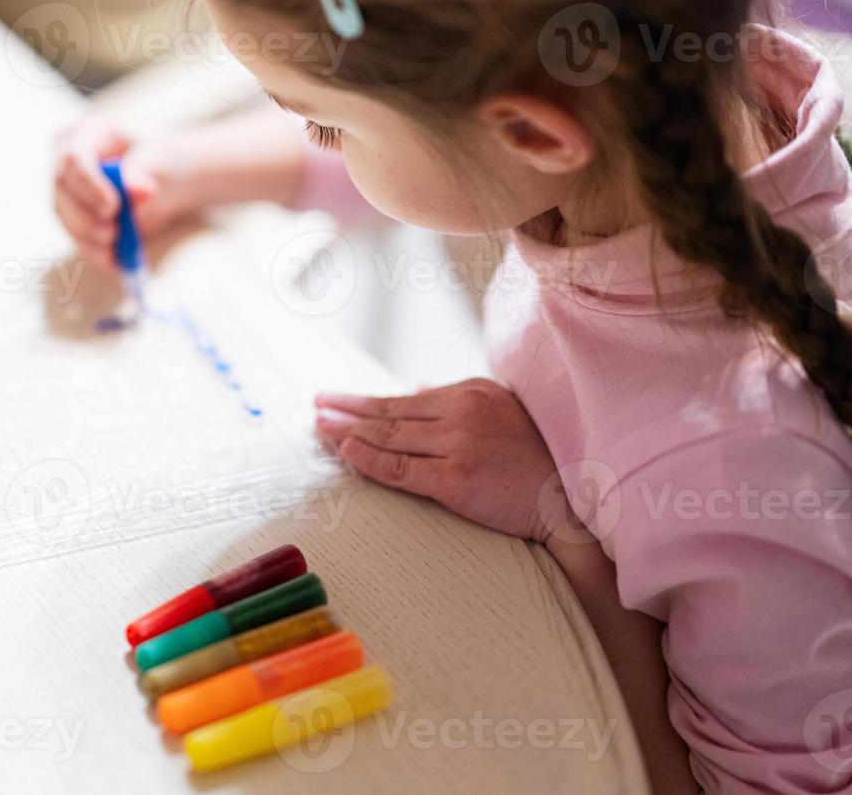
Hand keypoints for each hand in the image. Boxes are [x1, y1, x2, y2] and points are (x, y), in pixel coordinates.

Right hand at [52, 115, 189, 269]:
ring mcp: (64, 186)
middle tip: (114, 233)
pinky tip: (113, 259)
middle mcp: (66, 156)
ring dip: (89, 237)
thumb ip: (145, 171)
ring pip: (63, 215)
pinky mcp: (69, 214)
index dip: (89, 187)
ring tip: (117, 246)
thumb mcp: (161, 160)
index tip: (113, 209)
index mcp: (88, 132)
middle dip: (86, 217)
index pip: (74, 159)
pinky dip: (93, 250)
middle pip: (62, 188)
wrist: (166, 181)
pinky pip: (73, 235)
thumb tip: (136, 189)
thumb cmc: (161, 161)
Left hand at [315, 378, 572, 542]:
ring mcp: (458, 444)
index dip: (366, 401)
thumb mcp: (500, 413)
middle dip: (347, 410)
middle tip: (316, 406)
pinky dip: (370, 460)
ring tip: (320, 428)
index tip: (335, 399)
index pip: (405, 399)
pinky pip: (402, 469)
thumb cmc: (537, 460)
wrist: (571, 498)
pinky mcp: (456, 478)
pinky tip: (346, 452)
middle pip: (390, 412)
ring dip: (349, 432)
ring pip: (390, 437)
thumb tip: (419, 389)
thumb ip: (459, 402)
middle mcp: (462, 412)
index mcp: (472, 392)